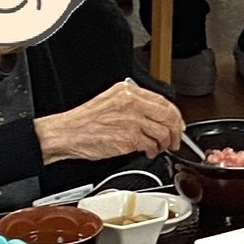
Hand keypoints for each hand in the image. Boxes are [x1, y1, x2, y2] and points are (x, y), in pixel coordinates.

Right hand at [34, 78, 183, 162]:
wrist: (66, 133)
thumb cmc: (85, 122)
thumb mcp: (111, 102)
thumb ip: (134, 105)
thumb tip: (156, 116)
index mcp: (128, 91)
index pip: (163, 101)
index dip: (175, 115)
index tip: (177, 124)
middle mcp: (132, 102)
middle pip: (168, 115)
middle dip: (176, 131)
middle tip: (176, 139)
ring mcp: (132, 120)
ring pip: (163, 131)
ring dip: (165, 143)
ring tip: (159, 148)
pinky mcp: (129, 137)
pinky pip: (151, 144)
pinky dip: (153, 151)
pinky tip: (147, 152)